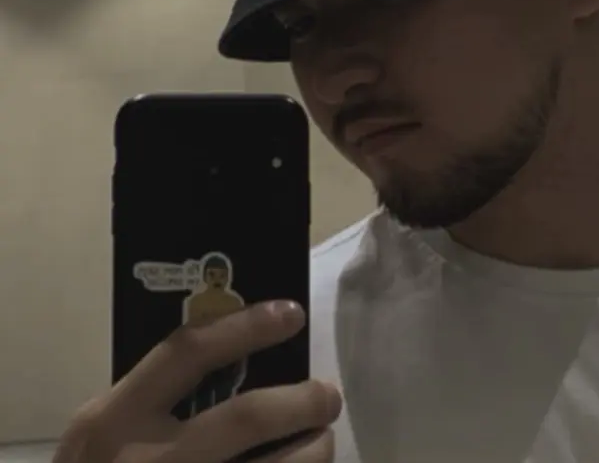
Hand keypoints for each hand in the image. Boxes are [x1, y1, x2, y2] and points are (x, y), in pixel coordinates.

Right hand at [53, 301, 341, 462]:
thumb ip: (154, 395)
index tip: (292, 314)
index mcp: (117, 419)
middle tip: (328, 394)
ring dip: (313, 452)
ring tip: (324, 440)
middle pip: (247, 418)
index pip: (189, 353)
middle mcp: (150, 460)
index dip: (246, 327)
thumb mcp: (105, 430)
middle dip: (302, 401)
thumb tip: (237, 354)